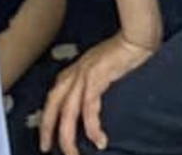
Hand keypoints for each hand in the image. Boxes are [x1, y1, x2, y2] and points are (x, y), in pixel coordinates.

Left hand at [41, 31, 155, 152]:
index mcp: (74, 71)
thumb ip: (91, 83)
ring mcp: (84, 74)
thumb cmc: (123, 52)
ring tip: (72, 153)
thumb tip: (89, 104)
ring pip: (68, 111)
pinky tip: (97, 139)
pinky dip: (92, 126)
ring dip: (68, 136)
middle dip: (47, 128)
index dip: (47, 117)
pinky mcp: (96, 77)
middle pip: (53, 104)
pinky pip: (89, 107)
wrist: (135, 37)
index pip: (53, 97)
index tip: (46, 135)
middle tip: (45, 148)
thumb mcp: (100, 68)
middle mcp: (74, 72)